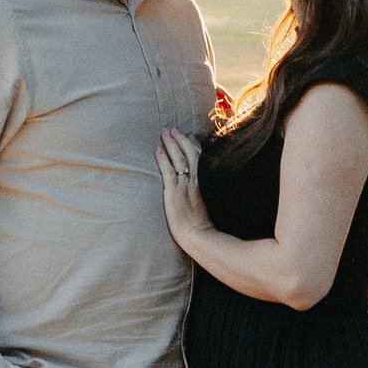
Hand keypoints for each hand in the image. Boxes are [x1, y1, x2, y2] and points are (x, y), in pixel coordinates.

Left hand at [157, 126, 207, 256]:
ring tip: (164, 133)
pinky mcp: (174, 192)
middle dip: (180, 139)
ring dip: (171, 144)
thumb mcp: (210, 208)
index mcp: (205, 184)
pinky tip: (157, 150)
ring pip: (179, 158)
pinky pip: (168, 171)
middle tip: (171, 129)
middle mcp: (196, 181)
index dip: (193, 147)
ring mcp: (185, 186)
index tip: (188, 137)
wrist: (201, 238)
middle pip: (190, 154)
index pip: (200, 160)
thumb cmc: (205, 229)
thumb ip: (205, 198)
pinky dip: (162, 159)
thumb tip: (202, 196)